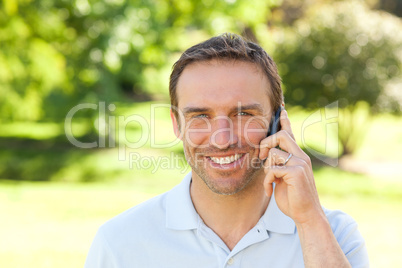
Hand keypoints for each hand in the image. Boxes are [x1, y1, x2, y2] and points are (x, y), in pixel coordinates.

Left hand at [259, 110, 323, 224]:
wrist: (306, 214)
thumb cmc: (293, 196)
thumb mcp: (283, 177)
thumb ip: (278, 164)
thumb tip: (267, 156)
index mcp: (298, 156)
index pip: (290, 133)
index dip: (285, 121)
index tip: (281, 109)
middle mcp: (301, 156)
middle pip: (281, 135)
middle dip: (266, 143)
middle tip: (261, 157)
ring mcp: (300, 163)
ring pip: (274, 153)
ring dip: (266, 168)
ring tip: (269, 180)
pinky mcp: (296, 172)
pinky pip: (272, 169)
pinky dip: (267, 181)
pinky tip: (269, 190)